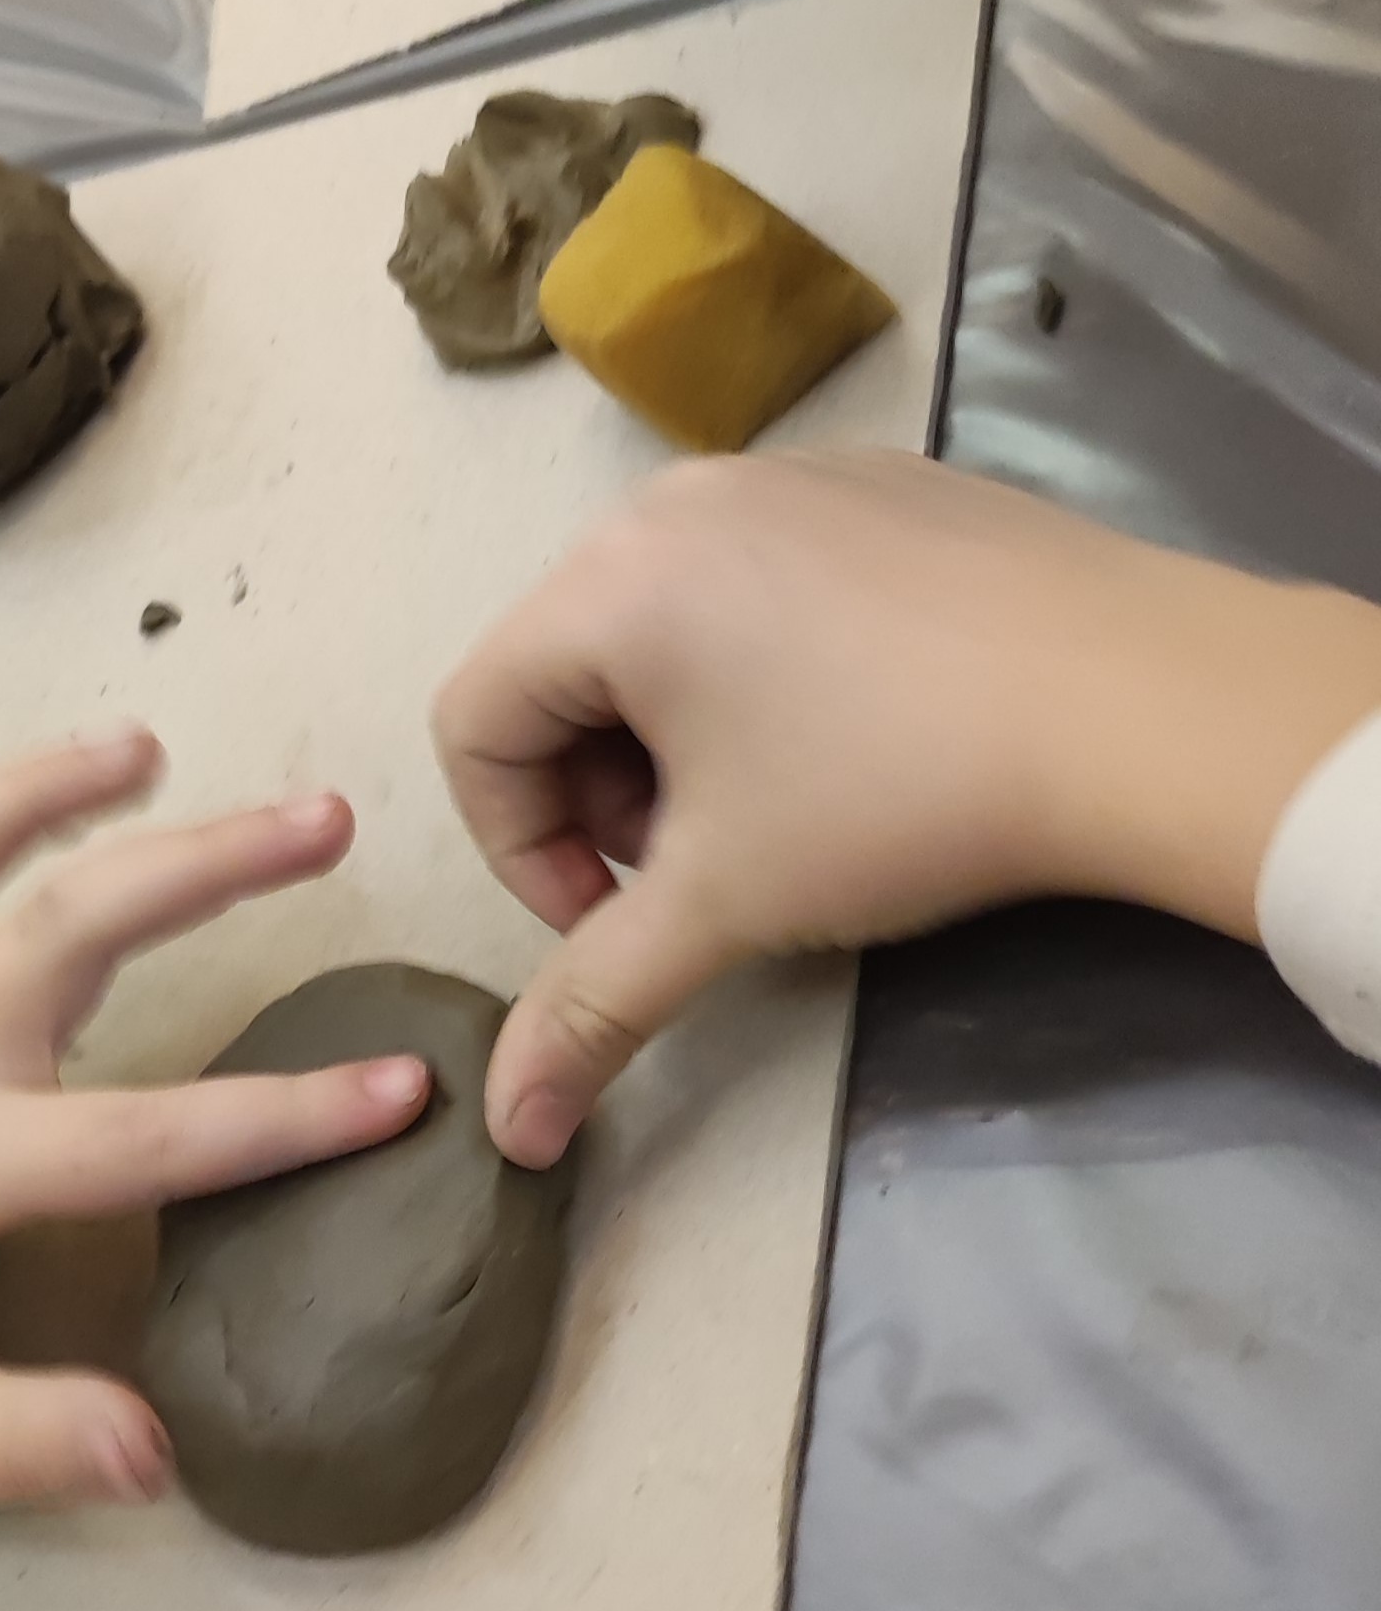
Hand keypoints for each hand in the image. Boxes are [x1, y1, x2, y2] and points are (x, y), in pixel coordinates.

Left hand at [0, 729, 428, 1512]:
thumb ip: (18, 1439)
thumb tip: (155, 1448)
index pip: (134, 1136)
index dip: (275, 1119)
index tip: (394, 1095)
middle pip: (61, 927)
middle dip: (199, 867)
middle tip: (325, 822)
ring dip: (44, 789)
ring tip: (148, 743)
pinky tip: (61, 807)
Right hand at [433, 451, 1380, 1163]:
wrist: (1136, 702)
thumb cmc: (894, 793)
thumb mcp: (721, 908)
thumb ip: (593, 1007)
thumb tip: (511, 1133)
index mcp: (610, 580)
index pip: (475, 721)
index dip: (518, 849)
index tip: (612, 919)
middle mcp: (681, 498)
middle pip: (563, 668)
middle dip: (600, 796)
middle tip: (697, 873)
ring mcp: (792, 476)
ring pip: (666, 628)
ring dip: (681, 745)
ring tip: (778, 816)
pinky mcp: (886, 486)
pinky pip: (767, 586)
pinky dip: (768, 676)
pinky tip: (864, 744)